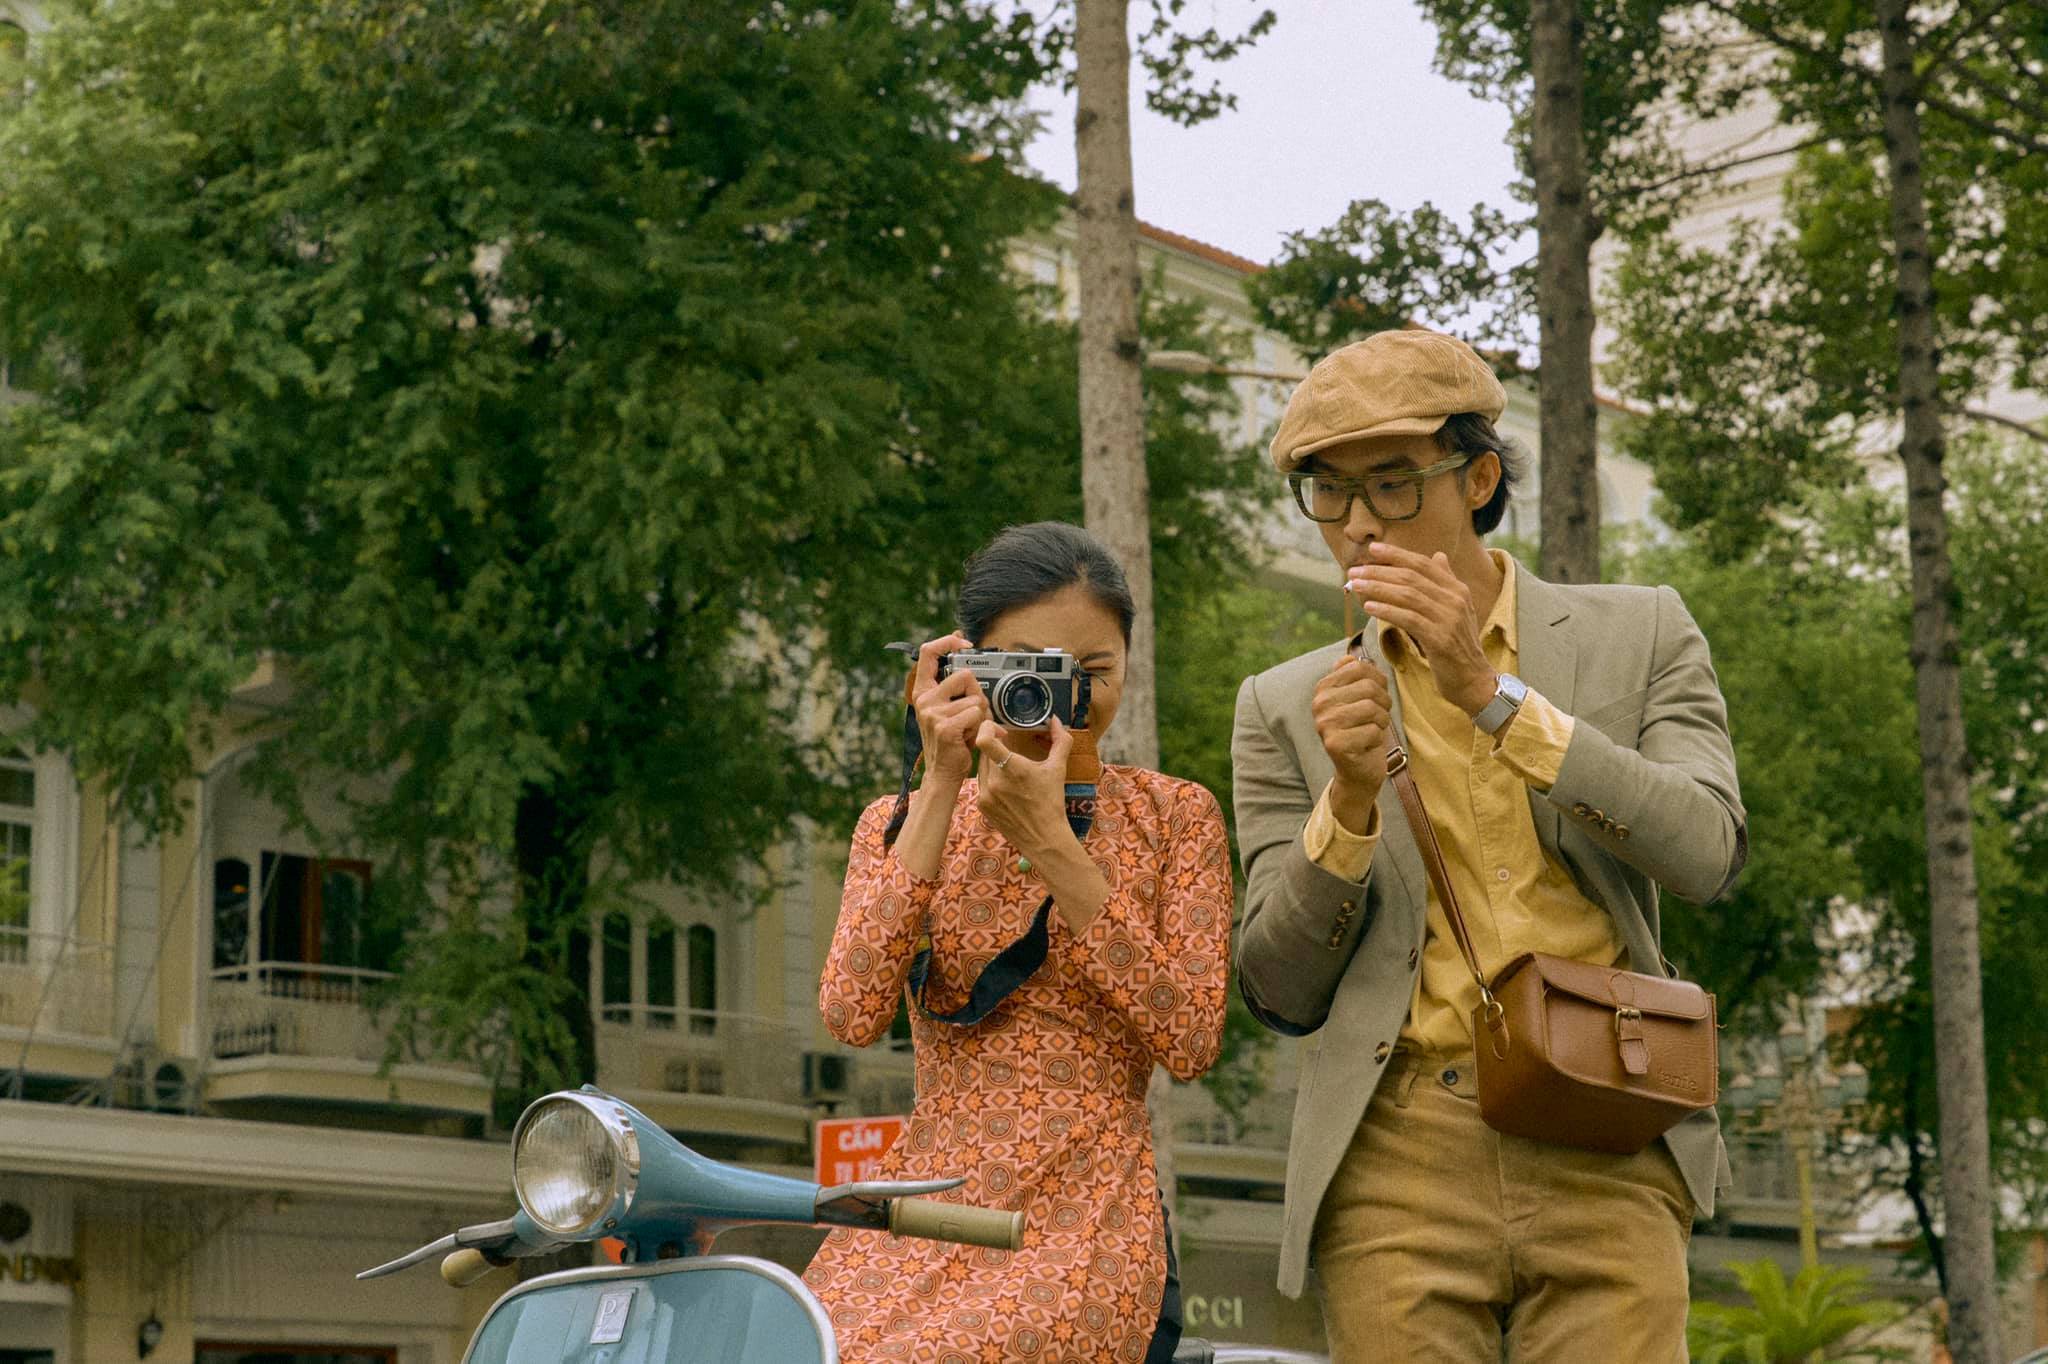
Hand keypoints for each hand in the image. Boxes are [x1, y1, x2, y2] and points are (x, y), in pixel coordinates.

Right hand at [911, 634, 989, 785]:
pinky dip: (980, 726)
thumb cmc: (951, 741)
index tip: (964, 643)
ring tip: (969, 729)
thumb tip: (971, 662)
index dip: (947, 641)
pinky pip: (976, 715)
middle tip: (973, 712)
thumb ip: (956, 689)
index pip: (928, 652)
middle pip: (965, 675)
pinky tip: (968, 738)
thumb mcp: (947, 710)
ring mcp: (933, 713)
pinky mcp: (946, 727)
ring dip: (980, 715)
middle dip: (978, 693)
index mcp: (924, 692)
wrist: (943, 773)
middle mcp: (925, 700)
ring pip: (975, 699)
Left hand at [973, 715, 1079, 860]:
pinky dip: (991, 780)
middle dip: (996, 746)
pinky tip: (1006, 788)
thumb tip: (1057, 720)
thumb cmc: (1052, 801)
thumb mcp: (1058, 768)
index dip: (987, 728)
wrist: (1044, 837)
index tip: (1000, 730)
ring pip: (982, 767)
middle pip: (985, 752)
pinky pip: (981, 783)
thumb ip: (1060, 740)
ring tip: (1010, 770)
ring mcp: (985, 795)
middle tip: (1008, 746)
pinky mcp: (982, 806)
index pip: (984, 740)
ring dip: (992, 763)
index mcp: (1012, 769)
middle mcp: (994, 781)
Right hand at [1313, 651, 1391, 826]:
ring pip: (1372, 709)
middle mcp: (1319, 704)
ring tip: (1373, 730)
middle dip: (1383, 703)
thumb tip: (1348, 657)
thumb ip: (1354, 676)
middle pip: (1369, 687)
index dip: (1379, 681)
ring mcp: (1325, 724)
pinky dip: (1378, 739)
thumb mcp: (1359, 699)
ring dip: (1382, 721)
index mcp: (1323, 688)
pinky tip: (1367, 745)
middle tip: (1379, 717)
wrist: (1358, 769)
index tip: (1377, 697)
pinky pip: (1373, 731)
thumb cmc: (1363, 730)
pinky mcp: (1335, 744)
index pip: (1360, 668)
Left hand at [1347, 542, 1497, 715]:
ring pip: (1407, 595)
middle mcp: (1455, 599)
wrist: (1473, 680)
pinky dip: (1386, 610)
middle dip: (1379, 571)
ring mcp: (1449, 618)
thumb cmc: (1457, 646)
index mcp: (1457, 589)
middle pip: (1411, 577)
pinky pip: (1408, 618)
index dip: (1396, 554)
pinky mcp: (1440, 638)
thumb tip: (1438, 555)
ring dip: (1377, 588)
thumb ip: (1445, 582)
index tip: (1372, 549)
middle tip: (1354, 571)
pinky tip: (1369, 607)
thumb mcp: (1456, 610)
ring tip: (1356, 586)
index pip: (1423, 563)